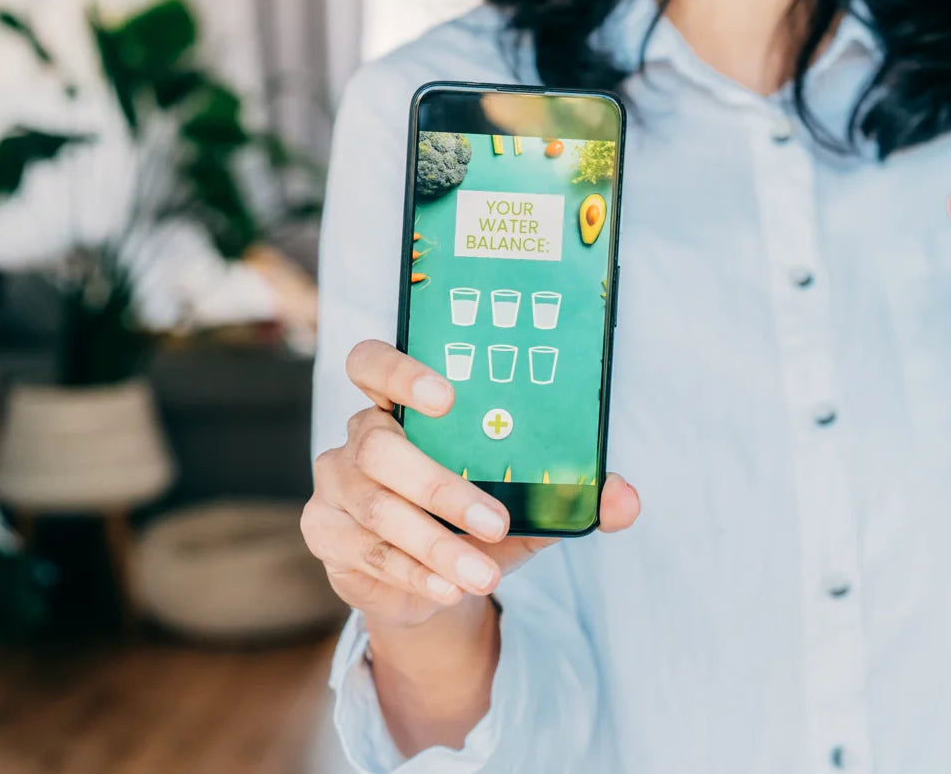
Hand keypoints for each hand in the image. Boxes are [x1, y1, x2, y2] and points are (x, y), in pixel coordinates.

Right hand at [302, 340, 640, 628]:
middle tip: (495, 520)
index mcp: (400, 404)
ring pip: (378, 509)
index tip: (447, 396)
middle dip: (440, 486)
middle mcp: (359, 435)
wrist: (428, 581)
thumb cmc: (474, 518)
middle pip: (379, 447)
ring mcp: (335, 485)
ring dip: (436, 545)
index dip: (400, 371)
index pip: (372, 363)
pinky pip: (368, 553)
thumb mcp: (525, 504)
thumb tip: (625, 499)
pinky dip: (415, 573)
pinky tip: (451, 587)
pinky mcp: (326, 533)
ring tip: (485, 574)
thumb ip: (569, 495)